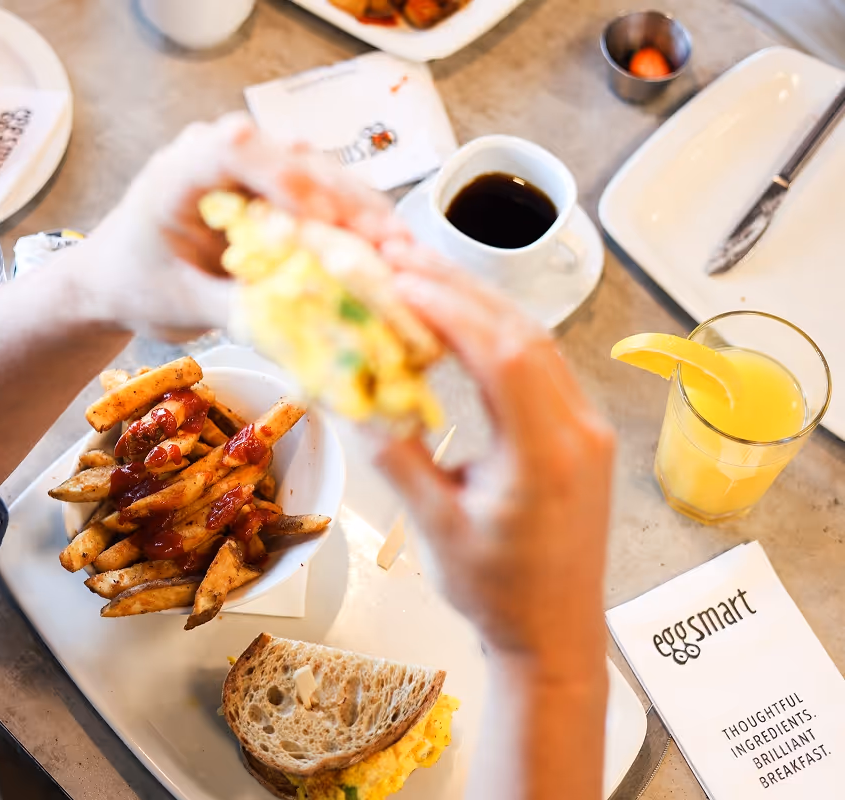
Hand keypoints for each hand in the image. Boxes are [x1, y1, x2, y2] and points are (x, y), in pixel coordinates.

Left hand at [69, 113, 408, 338]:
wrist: (117, 280)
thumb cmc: (136, 285)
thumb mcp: (179, 305)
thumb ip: (233, 309)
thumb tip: (296, 329)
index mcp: (181, 169)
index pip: (236, 148)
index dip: (286, 176)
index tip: (322, 217)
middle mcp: (221, 155)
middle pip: (294, 159)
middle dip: (344, 202)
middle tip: (388, 243)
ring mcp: (252, 170)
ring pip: (319, 175)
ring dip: (360, 213)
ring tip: (400, 252)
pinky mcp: (275, 192)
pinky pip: (322, 200)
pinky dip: (354, 227)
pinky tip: (385, 252)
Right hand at [376, 243, 614, 679]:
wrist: (554, 632)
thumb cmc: (500, 594)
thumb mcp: (437, 529)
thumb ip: (398, 461)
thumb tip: (357, 402)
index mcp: (546, 457)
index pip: (505, 357)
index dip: (453, 310)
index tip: (404, 282)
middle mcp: (577, 433)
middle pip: (524, 334)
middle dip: (461, 290)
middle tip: (406, 258)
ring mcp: (585, 430)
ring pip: (537, 342)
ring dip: (481, 305)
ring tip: (426, 276)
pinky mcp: (579, 433)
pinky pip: (542, 365)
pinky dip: (498, 333)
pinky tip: (464, 321)